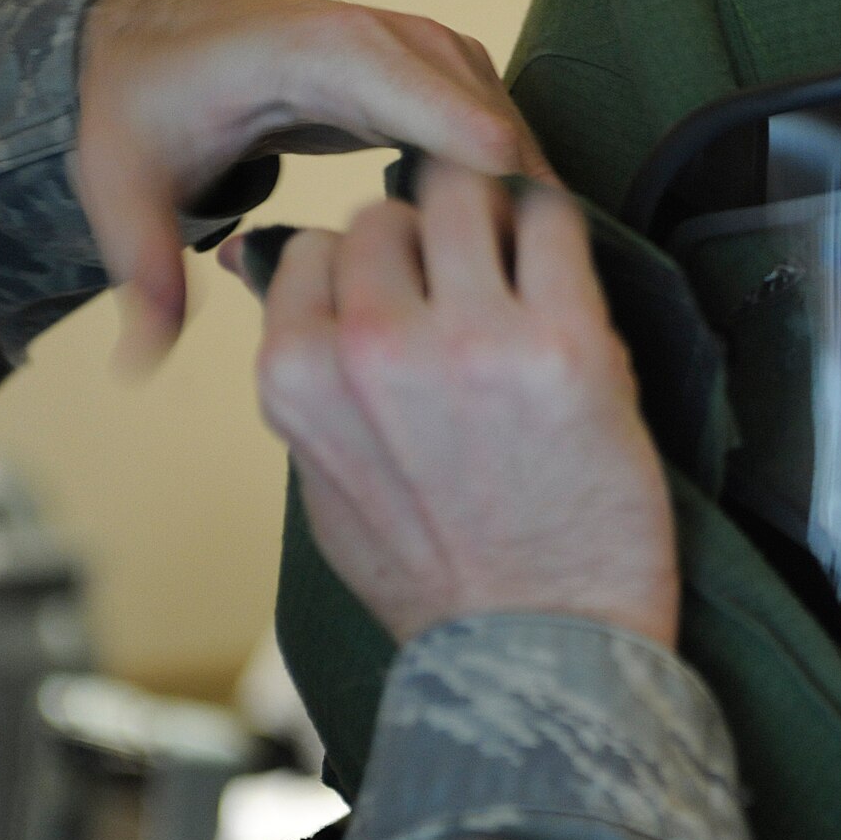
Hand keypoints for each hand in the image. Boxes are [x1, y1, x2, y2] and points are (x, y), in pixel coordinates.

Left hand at [74, 0, 554, 362]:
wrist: (162, 41)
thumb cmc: (148, 105)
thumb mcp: (123, 184)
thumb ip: (143, 266)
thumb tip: (140, 357)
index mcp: (314, 52)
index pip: (420, 93)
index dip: (478, 157)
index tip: (521, 226)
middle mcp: (382, 38)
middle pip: (481, 114)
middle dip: (511, 199)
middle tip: (527, 290)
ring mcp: (419, 51)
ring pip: (502, 121)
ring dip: (520, 197)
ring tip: (526, 282)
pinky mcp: (436, 73)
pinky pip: (496, 125)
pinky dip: (510, 182)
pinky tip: (510, 248)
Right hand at [242, 162, 675, 646]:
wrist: (544, 645)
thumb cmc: (440, 578)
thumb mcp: (325, 484)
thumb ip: (303, 378)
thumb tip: (274, 274)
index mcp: (299, 377)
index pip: (319, 247)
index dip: (371, 265)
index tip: (412, 287)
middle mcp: (371, 345)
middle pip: (388, 214)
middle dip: (430, 235)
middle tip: (477, 274)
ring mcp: (470, 338)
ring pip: (465, 194)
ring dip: (494, 215)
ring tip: (523, 263)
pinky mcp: (564, 341)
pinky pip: (553, 222)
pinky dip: (557, 228)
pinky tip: (567, 264)